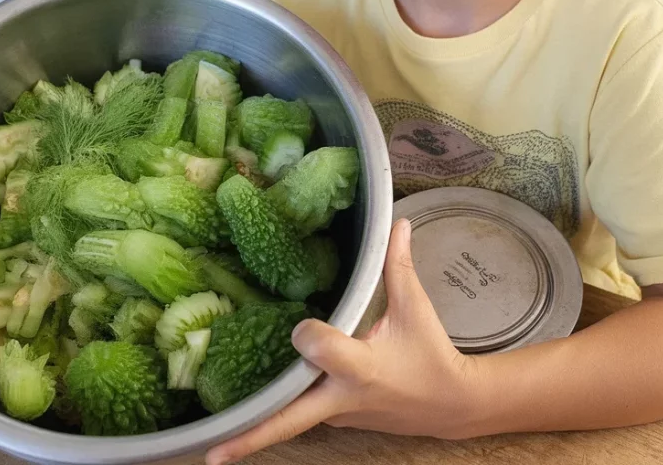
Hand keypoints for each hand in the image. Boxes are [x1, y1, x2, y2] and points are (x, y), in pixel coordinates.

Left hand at [204, 217, 477, 464]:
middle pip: (289, 420)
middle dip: (251, 436)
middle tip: (212, 453)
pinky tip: (247, 403)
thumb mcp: (415, 308)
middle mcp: (342, 397)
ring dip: (254, 425)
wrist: (451, 405)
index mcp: (362, 368)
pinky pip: (301, 410)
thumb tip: (397, 221)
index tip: (301, 325)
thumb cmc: (431, 354)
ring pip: (290, 417)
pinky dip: (277, 407)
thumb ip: (398, 265)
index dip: (310, 337)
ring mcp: (335, 414)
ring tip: (211, 432)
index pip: (323, 353)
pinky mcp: (334, 418)